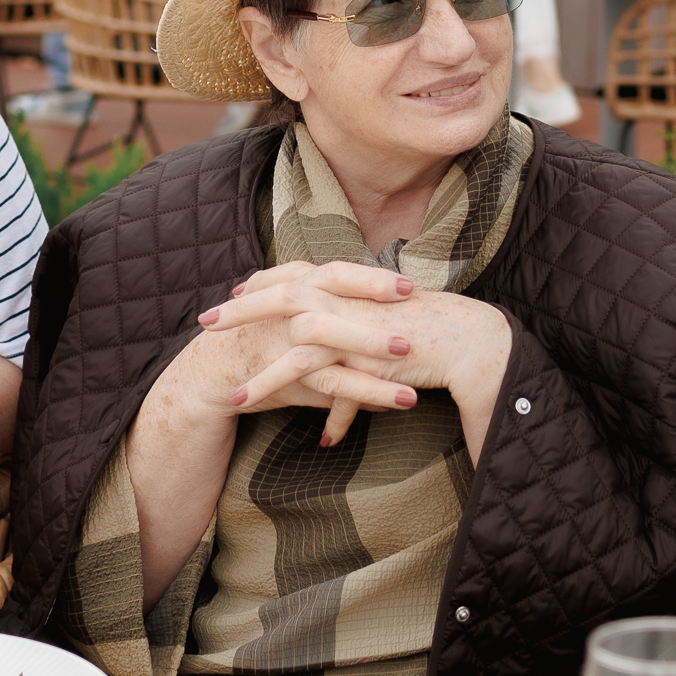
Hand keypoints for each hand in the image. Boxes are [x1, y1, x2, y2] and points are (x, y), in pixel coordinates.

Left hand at [208, 263, 513, 459]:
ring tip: (218, 370)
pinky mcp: (351, 346)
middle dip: (241, 306)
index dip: (268, 280)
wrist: (469, 343)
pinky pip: (301, 366)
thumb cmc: (438, 340)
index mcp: (353, 283)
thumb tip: (343, 390)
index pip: (299, 272)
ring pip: (282, 329)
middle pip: (280, 291)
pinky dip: (274, 384)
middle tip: (206, 319)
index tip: (241, 289)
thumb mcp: (390, 336)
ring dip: (248, 351)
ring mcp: (346, 317)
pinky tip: (250, 402)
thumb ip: (361, 352)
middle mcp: (345, 293)